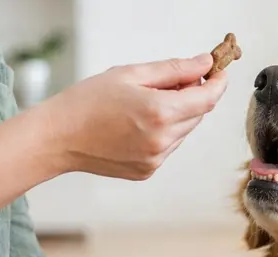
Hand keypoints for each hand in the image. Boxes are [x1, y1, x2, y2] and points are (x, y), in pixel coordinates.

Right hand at [40, 53, 227, 179]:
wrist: (58, 138)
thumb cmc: (87, 102)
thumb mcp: (131, 74)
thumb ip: (174, 70)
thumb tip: (205, 64)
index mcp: (160, 112)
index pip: (207, 99)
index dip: (218, 84)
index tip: (219, 73)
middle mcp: (163, 140)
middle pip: (197, 115)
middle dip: (192, 97)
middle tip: (171, 82)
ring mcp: (157, 159)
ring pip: (183, 132)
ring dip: (176, 116)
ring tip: (143, 105)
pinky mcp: (148, 171)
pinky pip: (168, 147)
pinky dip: (162, 133)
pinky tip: (135, 126)